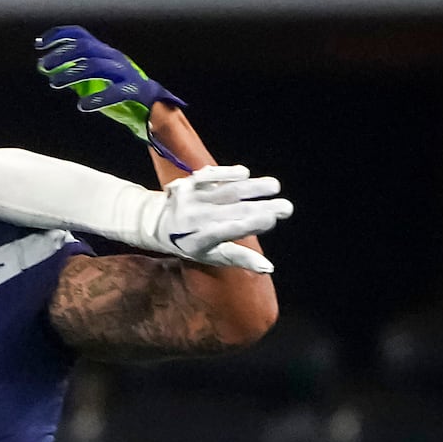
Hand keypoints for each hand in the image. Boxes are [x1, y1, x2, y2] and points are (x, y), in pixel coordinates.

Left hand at [35, 24, 187, 162]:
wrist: (152, 109)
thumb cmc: (118, 94)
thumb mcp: (92, 81)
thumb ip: (71, 74)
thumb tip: (45, 68)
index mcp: (104, 53)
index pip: (81, 36)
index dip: (59, 36)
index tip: (39, 44)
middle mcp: (114, 58)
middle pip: (86, 48)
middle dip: (62, 54)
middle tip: (43, 66)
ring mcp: (125, 73)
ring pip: (97, 66)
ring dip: (72, 73)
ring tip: (55, 83)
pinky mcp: (134, 91)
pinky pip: (116, 91)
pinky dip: (98, 98)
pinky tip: (83, 106)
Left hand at [151, 164, 292, 274]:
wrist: (156, 223)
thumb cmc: (191, 243)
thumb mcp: (211, 256)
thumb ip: (239, 259)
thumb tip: (269, 268)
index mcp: (198, 241)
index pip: (224, 232)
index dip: (247, 226)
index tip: (270, 221)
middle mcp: (193, 220)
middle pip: (231, 212)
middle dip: (260, 208)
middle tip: (286, 207)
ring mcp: (191, 199)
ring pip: (225, 191)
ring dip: (251, 187)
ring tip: (274, 186)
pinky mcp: (190, 182)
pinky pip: (211, 175)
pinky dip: (227, 174)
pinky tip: (245, 174)